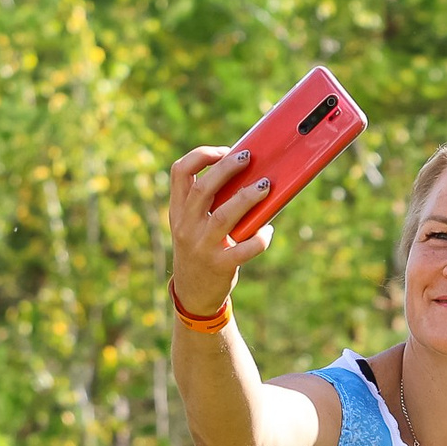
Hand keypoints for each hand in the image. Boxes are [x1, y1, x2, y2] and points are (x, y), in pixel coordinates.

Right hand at [166, 145, 275, 313]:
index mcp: (178, 211)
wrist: (193, 294)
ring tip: (266, 186)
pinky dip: (260, 238)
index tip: (223, 151)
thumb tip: (245, 173)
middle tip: (248, 157)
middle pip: (204, 188)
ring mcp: (202, 246)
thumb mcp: (192, 225)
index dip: (201, 156)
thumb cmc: (201, 249)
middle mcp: (186, 226)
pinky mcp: (220, 265)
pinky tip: (268, 231)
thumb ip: (208, 203)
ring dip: (248, 198)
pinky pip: (244, 249)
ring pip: (224, 215)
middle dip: (227, 168)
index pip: (180, 172)